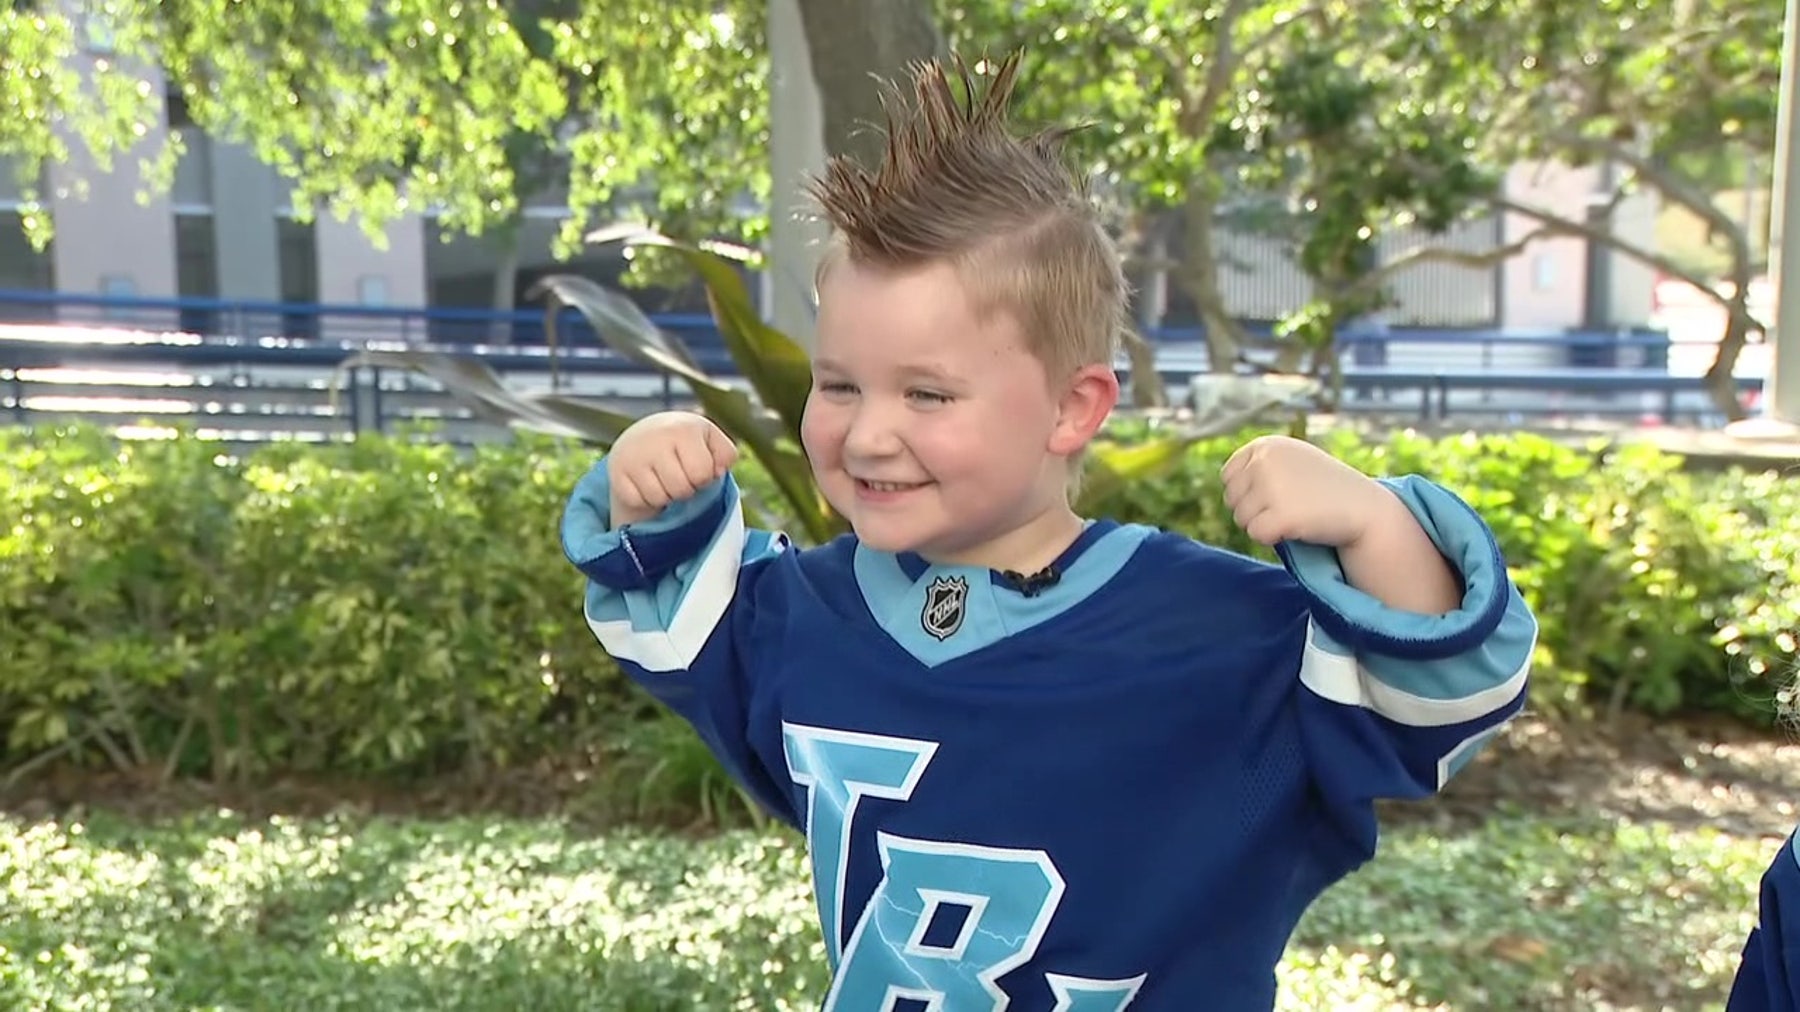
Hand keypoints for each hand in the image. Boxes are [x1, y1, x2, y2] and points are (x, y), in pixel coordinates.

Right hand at [606, 411, 737, 525]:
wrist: (644, 435)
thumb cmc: (686, 441)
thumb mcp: (711, 440)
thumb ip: (726, 454)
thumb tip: (718, 472)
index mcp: (683, 429)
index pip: (702, 474)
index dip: (704, 477)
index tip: (697, 466)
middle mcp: (654, 439)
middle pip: (681, 489)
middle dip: (686, 488)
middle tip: (680, 474)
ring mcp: (632, 456)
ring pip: (660, 498)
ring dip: (667, 495)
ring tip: (664, 478)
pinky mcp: (617, 474)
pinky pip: (639, 502)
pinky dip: (647, 499)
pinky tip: (647, 482)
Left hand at [1220, 435, 1393, 547]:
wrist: (1364, 508)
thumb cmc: (1325, 487)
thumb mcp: (1291, 461)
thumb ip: (1258, 464)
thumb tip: (1222, 477)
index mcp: (1265, 445)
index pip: (1228, 476)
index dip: (1248, 493)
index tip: (1278, 493)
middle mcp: (1265, 461)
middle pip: (1231, 499)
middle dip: (1254, 510)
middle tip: (1290, 506)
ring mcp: (1272, 486)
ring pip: (1241, 519)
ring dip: (1264, 524)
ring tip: (1296, 514)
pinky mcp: (1281, 515)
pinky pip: (1256, 535)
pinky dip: (1272, 538)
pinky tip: (1297, 527)